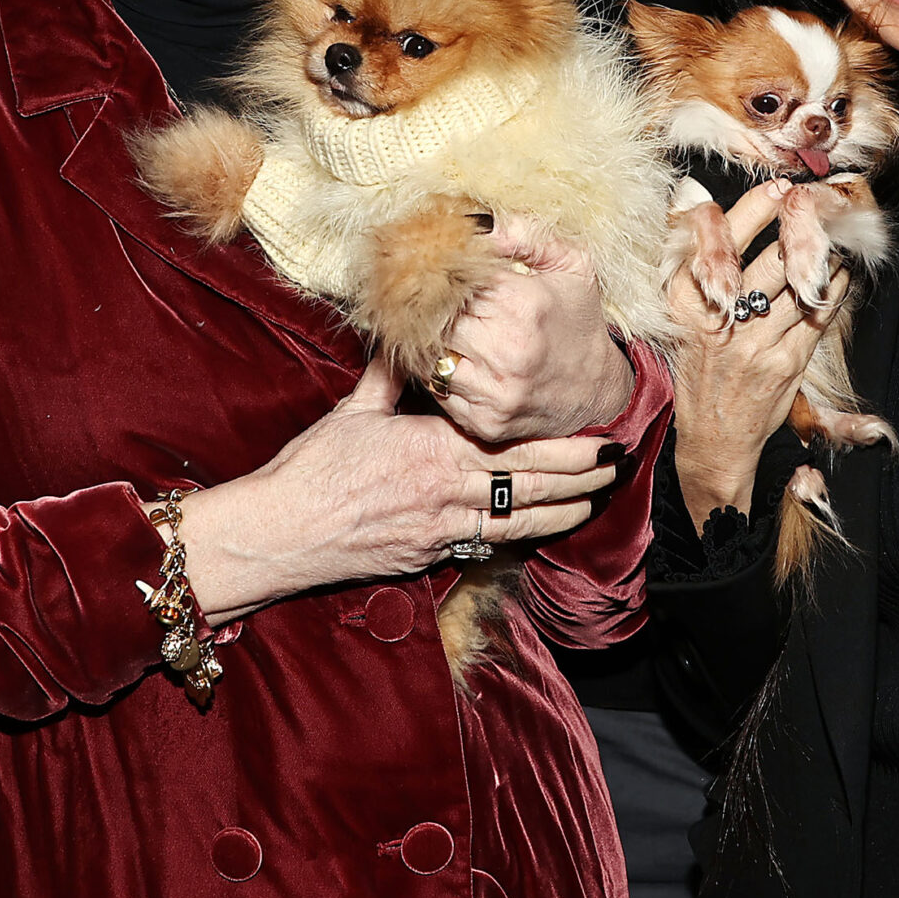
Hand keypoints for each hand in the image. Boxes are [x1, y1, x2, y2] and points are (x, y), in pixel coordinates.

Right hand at [178, 356, 620, 621]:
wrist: (281, 533)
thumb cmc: (312, 469)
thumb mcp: (352, 412)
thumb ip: (389, 378)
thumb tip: (408, 340)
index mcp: (434, 449)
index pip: (516, 446)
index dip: (564, 444)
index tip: (597, 432)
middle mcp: (448, 493)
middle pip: (531, 485)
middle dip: (580, 474)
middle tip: (617, 462)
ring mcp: (441, 531)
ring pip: (519, 522)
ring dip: (564, 511)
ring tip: (596, 499)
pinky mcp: (428, 557)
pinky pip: (485, 546)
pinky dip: (518, 537)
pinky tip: (540, 530)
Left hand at [431, 214, 633, 444]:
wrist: (598, 391)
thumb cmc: (578, 320)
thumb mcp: (571, 264)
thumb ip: (525, 234)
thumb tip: (475, 222)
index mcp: (524, 305)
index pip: (455, 280)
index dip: (442, 273)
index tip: (435, 268)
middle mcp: (507, 351)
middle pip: (435, 319)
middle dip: (429, 306)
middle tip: (426, 297)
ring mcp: (494, 392)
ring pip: (430, 357)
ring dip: (430, 342)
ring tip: (442, 329)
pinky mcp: (483, 423)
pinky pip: (438, 392)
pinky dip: (439, 375)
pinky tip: (456, 360)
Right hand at [668, 181, 853, 528]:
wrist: (712, 440)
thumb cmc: (698, 369)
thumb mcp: (683, 318)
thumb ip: (700, 272)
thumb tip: (712, 213)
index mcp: (686, 304)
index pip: (719, 244)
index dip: (754, 210)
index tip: (777, 189)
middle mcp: (719, 322)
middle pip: (768, 260)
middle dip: (797, 225)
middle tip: (814, 202)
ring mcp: (756, 345)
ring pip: (798, 285)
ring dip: (821, 254)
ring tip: (833, 232)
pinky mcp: (786, 365)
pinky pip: (817, 316)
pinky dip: (832, 289)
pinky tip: (840, 273)